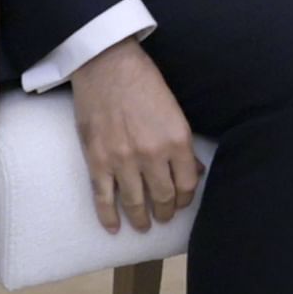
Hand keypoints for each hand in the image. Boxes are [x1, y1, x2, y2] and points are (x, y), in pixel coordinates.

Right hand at [70, 38, 203, 232]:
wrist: (106, 66)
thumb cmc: (144, 83)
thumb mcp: (175, 111)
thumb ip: (183, 144)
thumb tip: (194, 172)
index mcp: (177, 140)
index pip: (187, 184)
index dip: (186, 198)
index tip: (182, 202)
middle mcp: (152, 155)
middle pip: (163, 197)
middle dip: (165, 212)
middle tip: (164, 218)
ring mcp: (123, 160)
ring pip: (135, 202)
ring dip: (140, 218)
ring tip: (143, 226)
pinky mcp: (97, 160)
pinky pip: (103, 197)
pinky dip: (108, 216)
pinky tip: (113, 228)